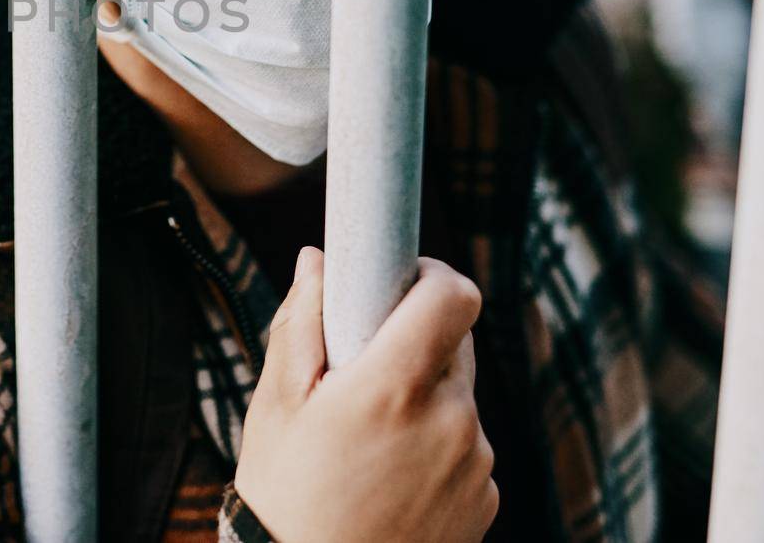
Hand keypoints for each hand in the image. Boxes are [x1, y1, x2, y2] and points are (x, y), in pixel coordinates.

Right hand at [234, 247, 497, 542]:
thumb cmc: (284, 495)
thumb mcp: (277, 403)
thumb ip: (301, 321)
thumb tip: (317, 261)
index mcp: (395, 387)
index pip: (455, 295)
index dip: (429, 274)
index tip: (398, 281)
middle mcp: (452, 421)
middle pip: (456, 341)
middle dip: (413, 338)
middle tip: (361, 368)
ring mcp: (476, 465)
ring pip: (459, 396)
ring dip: (424, 397)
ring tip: (367, 440)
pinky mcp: (487, 501)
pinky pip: (466, 446)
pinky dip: (436, 446)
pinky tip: (388, 478)